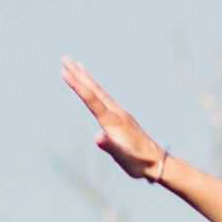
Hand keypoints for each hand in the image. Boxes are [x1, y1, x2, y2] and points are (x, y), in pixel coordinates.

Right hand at [63, 57, 172, 185]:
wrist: (158, 162)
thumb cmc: (138, 162)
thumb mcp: (123, 157)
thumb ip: (109, 146)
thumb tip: (97, 138)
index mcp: (112, 121)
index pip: (91, 99)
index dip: (77, 86)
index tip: (64, 72)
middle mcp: (116, 113)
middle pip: (94, 89)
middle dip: (78, 74)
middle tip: (65, 59)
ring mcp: (120, 114)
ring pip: (100, 91)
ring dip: (87, 78)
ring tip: (77, 66)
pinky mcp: (122, 117)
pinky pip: (105, 98)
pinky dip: (96, 89)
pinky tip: (94, 88)